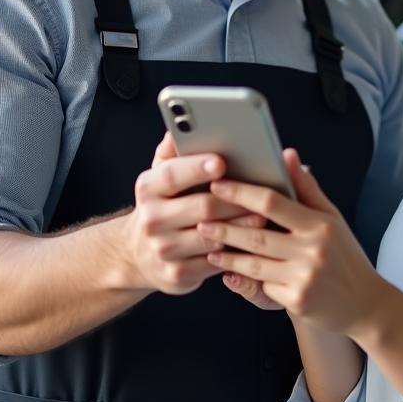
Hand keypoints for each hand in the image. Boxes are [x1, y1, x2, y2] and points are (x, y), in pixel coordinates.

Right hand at [119, 132, 262, 295]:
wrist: (137, 252)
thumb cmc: (163, 202)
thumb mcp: (161, 174)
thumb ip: (173, 149)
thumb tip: (180, 126)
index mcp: (148, 188)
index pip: (173, 175)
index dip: (197, 167)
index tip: (222, 161)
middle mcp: (152, 219)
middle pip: (201, 207)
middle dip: (235, 199)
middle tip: (263, 191)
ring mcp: (163, 250)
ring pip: (213, 237)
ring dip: (242, 227)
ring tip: (265, 216)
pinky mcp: (177, 274)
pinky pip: (215, 262)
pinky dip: (237, 252)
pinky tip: (255, 243)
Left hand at [199, 150, 385, 336]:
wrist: (365, 305)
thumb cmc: (345, 255)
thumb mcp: (332, 218)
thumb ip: (306, 188)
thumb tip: (287, 154)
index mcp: (320, 225)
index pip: (274, 203)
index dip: (242, 193)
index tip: (219, 185)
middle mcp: (313, 250)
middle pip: (257, 235)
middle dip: (225, 226)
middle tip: (200, 217)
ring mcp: (304, 278)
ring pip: (255, 263)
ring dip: (227, 254)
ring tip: (207, 243)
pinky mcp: (297, 301)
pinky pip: (263, 286)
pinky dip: (245, 277)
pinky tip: (227, 270)